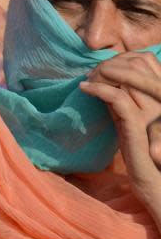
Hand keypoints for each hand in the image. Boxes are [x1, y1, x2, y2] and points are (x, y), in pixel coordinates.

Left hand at [81, 52, 160, 207]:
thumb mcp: (131, 113)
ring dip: (100, 75)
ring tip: (87, 82)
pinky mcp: (140, 124)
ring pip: (125, 76)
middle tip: (91, 75)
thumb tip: (102, 73)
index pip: (146, 59)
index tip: (101, 69)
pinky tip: (84, 89)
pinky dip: (97, 89)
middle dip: (109, 64)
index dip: (120, 58)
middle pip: (135, 63)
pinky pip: (118, 96)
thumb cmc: (139, 146)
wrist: (154, 179)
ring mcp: (155, 111)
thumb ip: (123, 93)